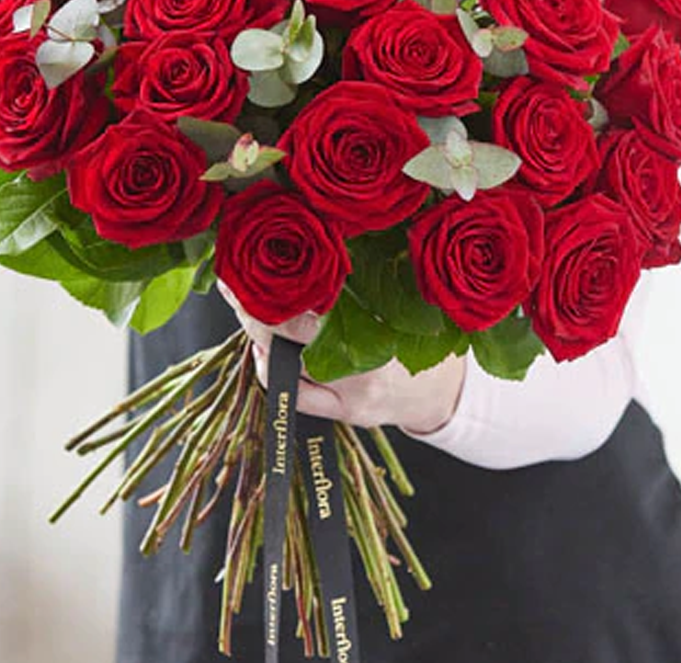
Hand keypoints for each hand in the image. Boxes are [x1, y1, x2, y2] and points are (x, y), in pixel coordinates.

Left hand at [217, 280, 465, 432]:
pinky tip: (273, 358)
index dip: (262, 290)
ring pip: (283, 369)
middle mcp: (363, 361)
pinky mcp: (348, 415)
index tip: (236, 273)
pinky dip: (275, 373)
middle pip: (285, 336)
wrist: (445, 390)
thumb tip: (292, 266)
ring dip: (262, 344)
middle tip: (235, 291)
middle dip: (252, 314)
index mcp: (374, 321)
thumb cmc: (412, 334)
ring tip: (261, 321)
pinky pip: (295, 397)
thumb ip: (345, 289)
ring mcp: (354, 392)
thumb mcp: (388, 301)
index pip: (302, 304)